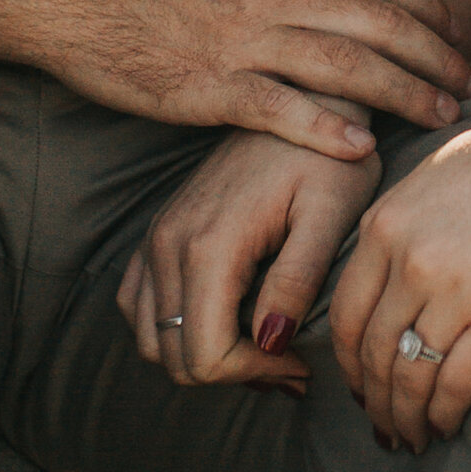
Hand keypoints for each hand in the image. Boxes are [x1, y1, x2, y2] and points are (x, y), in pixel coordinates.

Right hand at [37, 0, 470, 155]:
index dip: (424, 6)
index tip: (456, 31)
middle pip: (377, 20)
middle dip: (434, 52)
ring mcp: (239, 39)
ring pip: (344, 62)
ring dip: (403, 88)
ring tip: (442, 114)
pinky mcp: (205, 85)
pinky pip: (276, 108)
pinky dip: (324, 128)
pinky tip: (360, 149)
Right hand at [116, 129, 382, 392]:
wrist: (301, 96)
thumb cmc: (328, 156)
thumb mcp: (331, 213)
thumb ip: (298, 278)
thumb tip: (271, 342)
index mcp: (211, 245)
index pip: (205, 357)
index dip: (254, 375)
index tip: (299, 361)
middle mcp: (169, 244)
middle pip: (175, 358)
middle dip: (233, 373)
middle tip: (288, 359)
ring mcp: (157, 237)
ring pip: (151, 340)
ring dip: (202, 355)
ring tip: (262, 344)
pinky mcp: (158, 231)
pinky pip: (139, 305)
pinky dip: (172, 329)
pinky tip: (225, 320)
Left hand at [330, 94, 470, 450]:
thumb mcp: (449, 166)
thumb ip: (407, 215)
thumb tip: (384, 264)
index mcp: (390, 219)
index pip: (346, 311)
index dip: (349, 362)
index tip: (360, 386)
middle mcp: (412, 256)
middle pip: (374, 352)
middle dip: (375, 400)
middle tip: (384, 426)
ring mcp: (458, 286)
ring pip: (410, 376)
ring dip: (407, 417)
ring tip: (415, 437)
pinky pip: (457, 383)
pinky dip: (445, 414)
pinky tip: (449, 425)